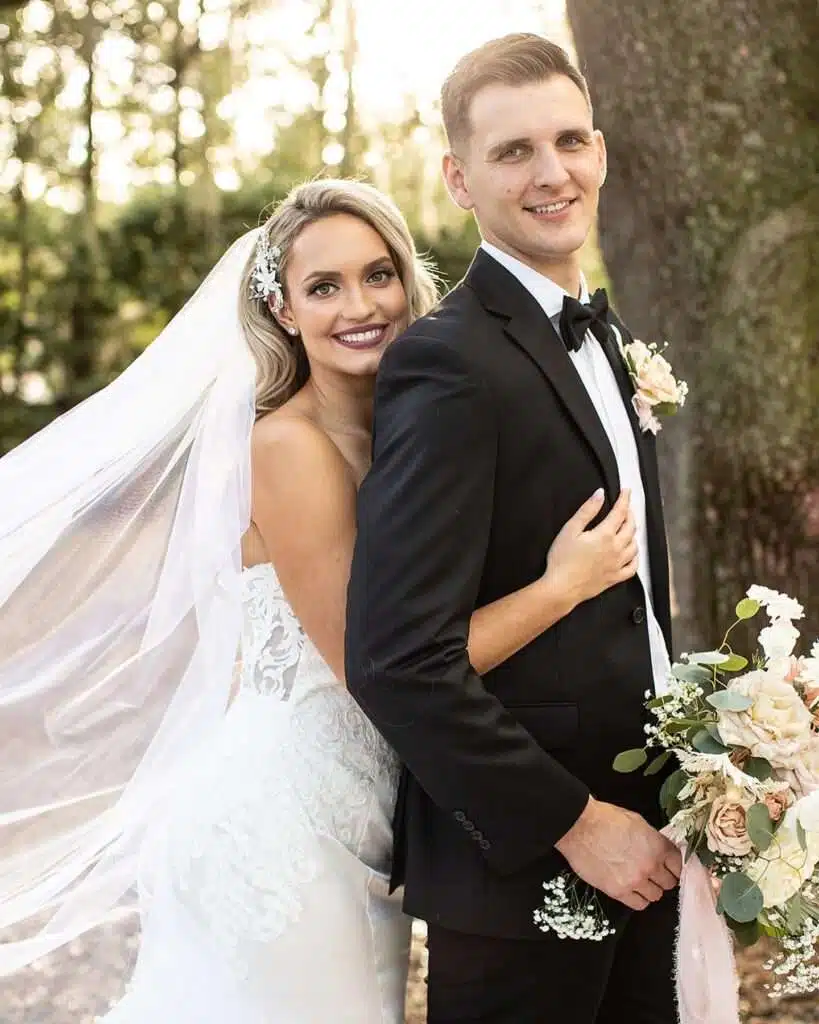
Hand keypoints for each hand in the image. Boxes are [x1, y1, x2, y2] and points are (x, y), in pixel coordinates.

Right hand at [543, 489, 637, 608]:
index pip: (620, 512)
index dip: (624, 499)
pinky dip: (635, 557)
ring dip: (633, 533)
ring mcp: (617, 564)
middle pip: (630, 527)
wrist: (561, 588)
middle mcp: (615, 549)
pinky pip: (633, 567)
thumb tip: (599, 495)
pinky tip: (632, 553)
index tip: (626, 491)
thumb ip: (587, 511)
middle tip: (626, 507)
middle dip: (630, 514)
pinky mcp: (615, 578)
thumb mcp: (570, 530)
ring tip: (628, 527)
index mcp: (604, 535)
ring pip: (634, 545)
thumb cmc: (562, 560)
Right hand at [555, 797, 681, 910]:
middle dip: (662, 878)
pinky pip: (639, 904)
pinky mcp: (618, 891)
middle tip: (653, 874)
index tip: (669, 867)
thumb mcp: (637, 822)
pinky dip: (638, 898)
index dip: (674, 866)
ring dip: (649, 889)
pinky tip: (631, 889)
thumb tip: (659, 851)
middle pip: (669, 883)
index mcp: (657, 846)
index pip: (679, 865)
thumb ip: (653, 840)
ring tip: (639, 881)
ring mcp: (635, 880)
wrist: (579, 827)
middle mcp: (650, 865)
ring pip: (655, 896)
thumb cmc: (605, 819)